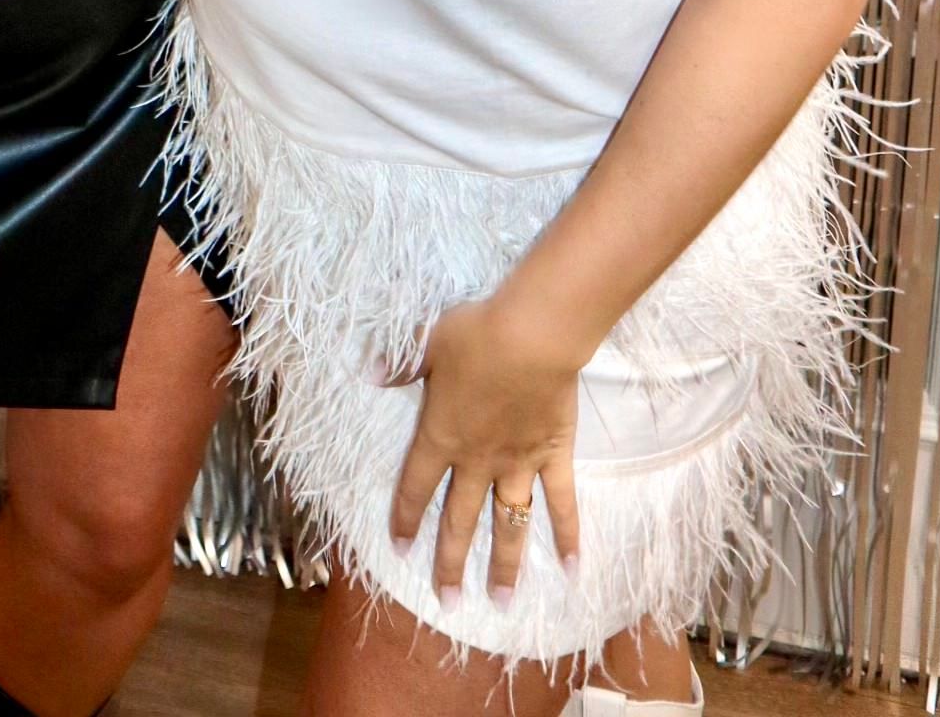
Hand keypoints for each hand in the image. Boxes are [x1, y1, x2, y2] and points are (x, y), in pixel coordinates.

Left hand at [386, 293, 581, 609]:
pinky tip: (573, 570)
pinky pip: (561, 502)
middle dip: (451, 562)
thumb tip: (367, 369)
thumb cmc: (475, 336)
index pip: (416, 486)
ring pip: (508, 523)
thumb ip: (400, 362)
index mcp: (441, 436)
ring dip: (505, 564)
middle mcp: (478, 460)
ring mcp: (518, 463)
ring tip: (502, 602)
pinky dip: (568, 535)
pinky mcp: (554, 455)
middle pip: (460, 520)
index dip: (406, 518)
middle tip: (449, 602)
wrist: (531, 336)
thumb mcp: (427, 342)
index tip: (401, 549)